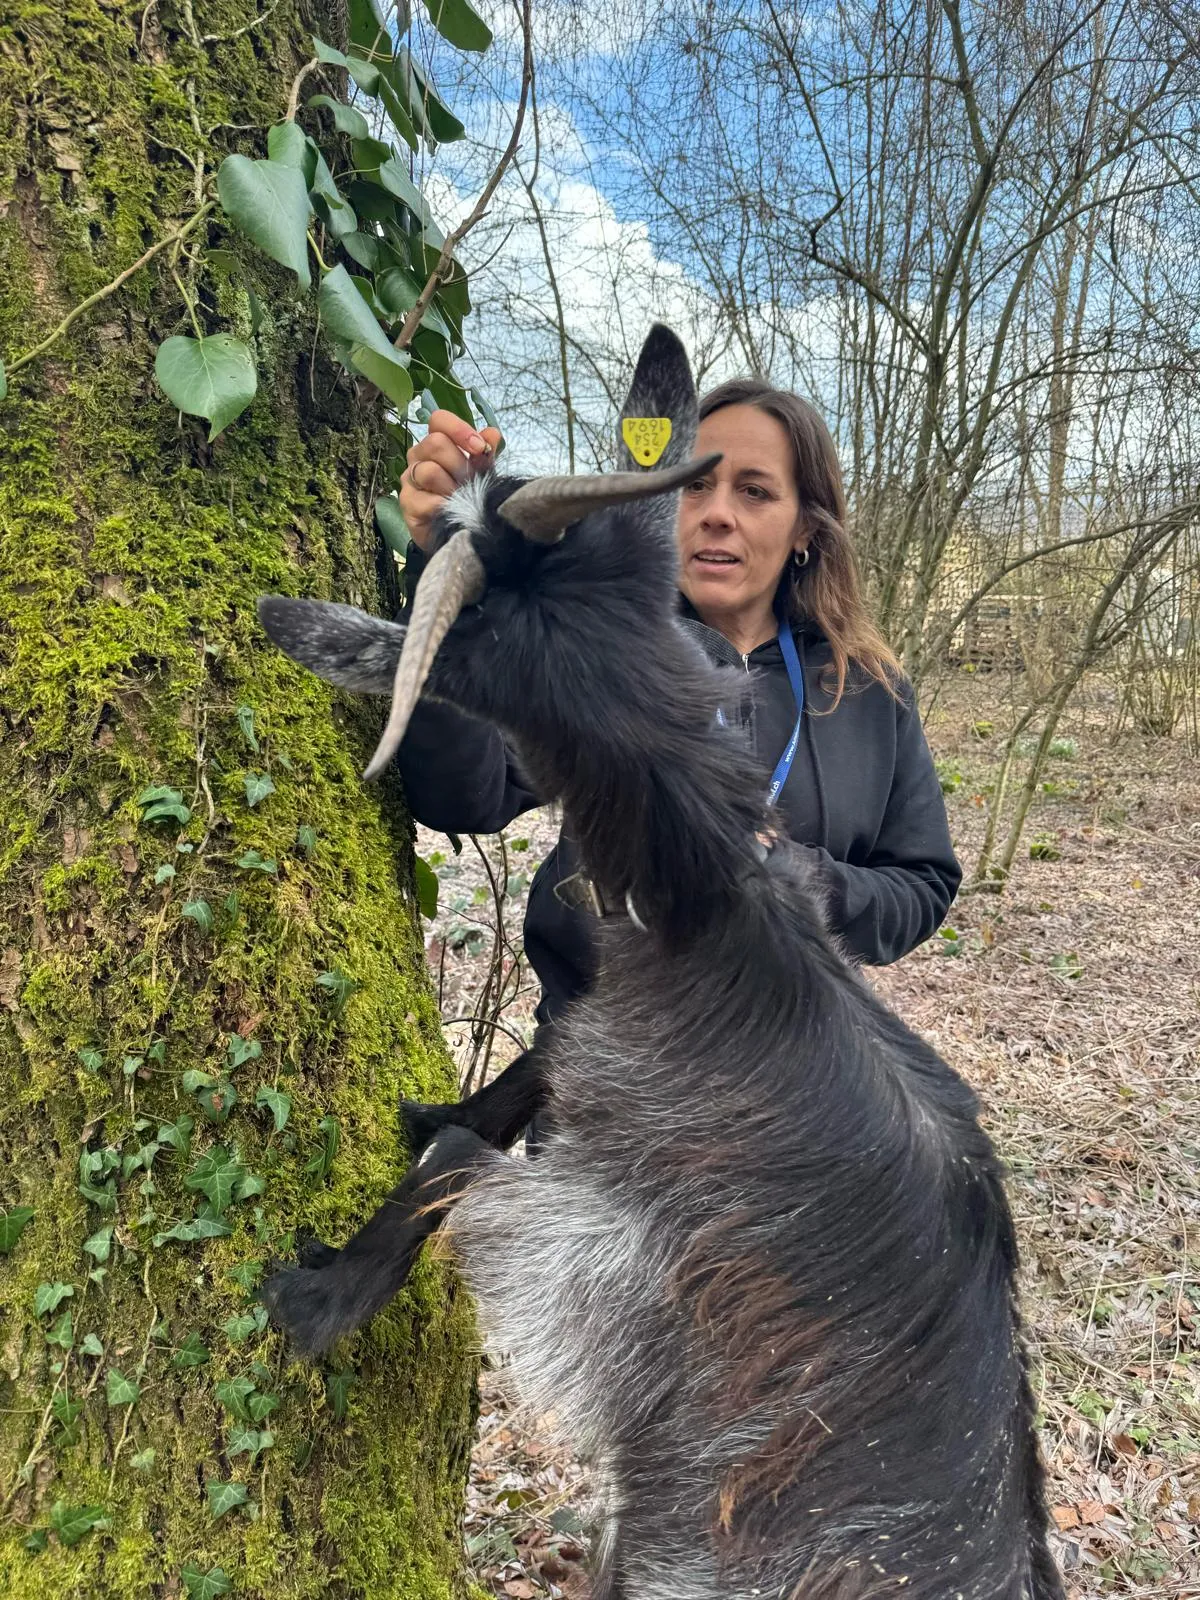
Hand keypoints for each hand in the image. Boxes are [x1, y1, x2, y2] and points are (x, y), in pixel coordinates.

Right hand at [399, 411, 502, 550]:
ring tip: (462, 499)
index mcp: (436, 442)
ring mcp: (410, 479)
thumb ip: (486, 454)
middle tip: (471, 482)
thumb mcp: (482, 473)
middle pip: (435, 443)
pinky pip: (426, 499)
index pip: (439, 420)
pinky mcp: (406, 503)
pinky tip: (452, 511)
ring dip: (452, 487)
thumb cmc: (467, 496)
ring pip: (429, 471)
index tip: (479, 448)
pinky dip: (444, 505)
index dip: (459, 430)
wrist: (456, 531)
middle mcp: (418, 456)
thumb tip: (492, 434)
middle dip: (460, 464)